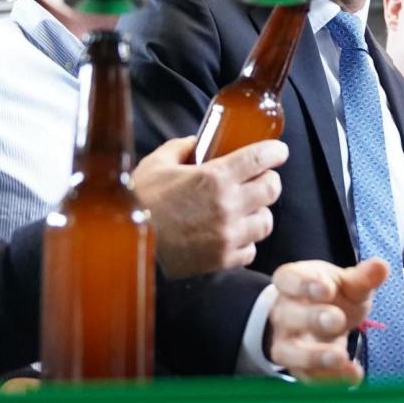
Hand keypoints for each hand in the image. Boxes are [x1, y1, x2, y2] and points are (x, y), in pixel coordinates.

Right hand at [132, 137, 286, 277]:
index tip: (278, 151)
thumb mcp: (156, 164)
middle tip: (259, 178)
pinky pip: (251, 249)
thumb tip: (195, 142)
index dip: (275, 152)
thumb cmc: (140, 202)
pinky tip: (232, 234)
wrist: (125, 246)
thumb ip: (180, 148)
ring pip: (266, 221)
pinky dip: (245, 241)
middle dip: (269, 180)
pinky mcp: (223, 260)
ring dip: (259, 211)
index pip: (261, 159)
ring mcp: (228, 235)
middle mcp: (228, 206)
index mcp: (215, 177)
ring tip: (246, 209)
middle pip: (272, 189)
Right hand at [267, 259, 388, 383]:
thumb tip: (381, 266)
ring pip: (288, 352)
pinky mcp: (297, 367)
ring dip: (314, 356)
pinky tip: (353, 375)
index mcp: (292, 282)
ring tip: (341, 357)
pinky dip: (329, 378)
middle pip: (287, 315)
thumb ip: (363, 277)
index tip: (327, 288)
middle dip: (312, 318)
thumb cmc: (332, 295)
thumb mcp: (348, 283)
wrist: (320, 319)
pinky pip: (307, 375)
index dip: (304, 284)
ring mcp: (286, 341)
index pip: (288, 279)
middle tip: (337, 320)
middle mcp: (283, 312)